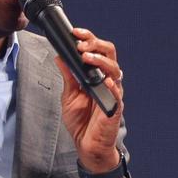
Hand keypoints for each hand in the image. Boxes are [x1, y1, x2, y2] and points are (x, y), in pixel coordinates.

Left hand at [53, 28, 124, 177]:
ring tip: (88, 58)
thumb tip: (60, 56)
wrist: (86, 144)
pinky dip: (111, 86)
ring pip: (115, 71)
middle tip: (82, 44)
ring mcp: (113, 94)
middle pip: (110, 56)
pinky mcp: (115, 109)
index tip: (76, 33)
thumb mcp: (69, 95)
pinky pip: (117, 95)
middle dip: (96, 46)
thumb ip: (67, 76)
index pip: (98, 51)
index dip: (89, 39)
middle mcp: (108, 82)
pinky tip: (104, 80)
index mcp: (97, 76)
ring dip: (101, 62)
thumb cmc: (81, 120)